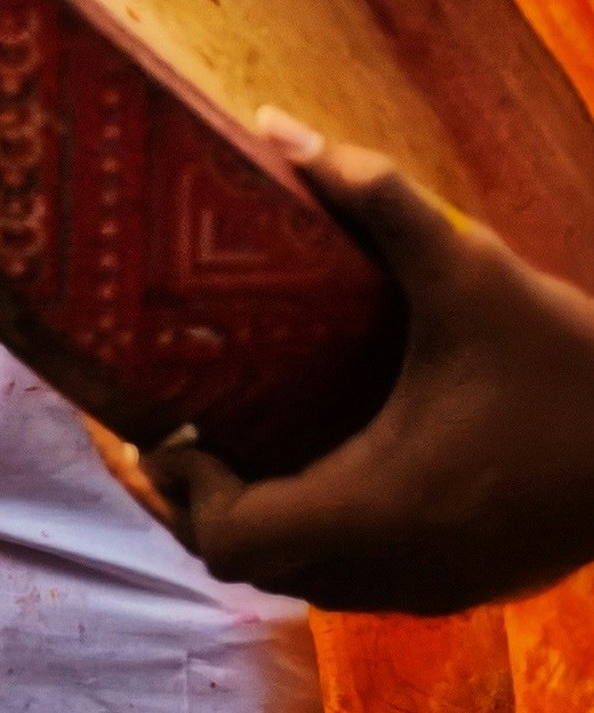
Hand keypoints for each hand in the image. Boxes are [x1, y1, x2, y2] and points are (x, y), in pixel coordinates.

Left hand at [150, 123, 593, 613]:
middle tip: (169, 431)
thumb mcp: (472, 271)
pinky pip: (359, 577)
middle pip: (252, 568)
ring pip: (308, 581)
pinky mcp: (469, 583)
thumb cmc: (572, 363)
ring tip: (228, 443)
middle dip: (200, 503)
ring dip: (260, 520)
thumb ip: (377, 199)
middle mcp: (396, 567)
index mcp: (378, 508)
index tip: (161, 424)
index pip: (232, 538)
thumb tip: (279, 126)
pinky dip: (318, 533)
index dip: (179, 488)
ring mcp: (434, 586)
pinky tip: (318, 463)